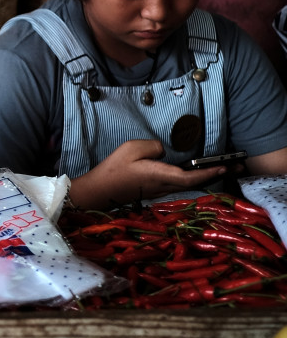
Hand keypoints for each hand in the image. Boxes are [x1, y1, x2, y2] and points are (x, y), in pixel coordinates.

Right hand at [69, 139, 229, 209]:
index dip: (210, 172)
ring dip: (207, 177)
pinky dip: (194, 178)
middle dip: (217, 175)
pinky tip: (196, 173)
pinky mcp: (155, 190)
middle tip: (236, 167)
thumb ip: (153, 146)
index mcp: (161, 175)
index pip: (192, 176)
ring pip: (190, 184)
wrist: (100, 190)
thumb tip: (164, 150)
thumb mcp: (131, 148)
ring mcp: (161, 190)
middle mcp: (165, 186)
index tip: (226, 166)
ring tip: (222, 168)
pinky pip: (181, 184)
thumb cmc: (114, 169)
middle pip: (197, 182)